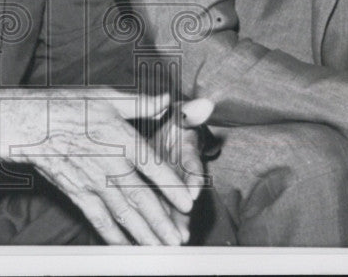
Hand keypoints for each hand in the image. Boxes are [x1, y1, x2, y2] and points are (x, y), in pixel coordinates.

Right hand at [0, 87, 194, 244]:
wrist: (28, 124)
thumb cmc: (67, 106)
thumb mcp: (106, 96)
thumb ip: (140, 103)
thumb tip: (165, 100)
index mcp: (119, 138)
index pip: (151, 166)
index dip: (171, 186)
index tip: (188, 202)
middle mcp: (107, 164)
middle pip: (138, 197)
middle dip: (160, 221)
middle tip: (178, 240)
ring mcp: (91, 182)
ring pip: (121, 213)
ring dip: (142, 233)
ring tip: (159, 250)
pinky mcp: (77, 193)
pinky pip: (97, 218)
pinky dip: (112, 236)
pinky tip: (126, 248)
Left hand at [151, 97, 215, 241]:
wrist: (158, 125)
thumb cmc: (170, 118)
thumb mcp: (178, 112)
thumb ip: (190, 111)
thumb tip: (205, 104)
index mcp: (185, 151)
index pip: (192, 165)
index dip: (193, 178)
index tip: (193, 191)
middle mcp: (179, 172)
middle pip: (181, 196)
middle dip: (181, 215)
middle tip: (181, 234)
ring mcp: (166, 183)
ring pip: (168, 207)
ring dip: (168, 225)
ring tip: (165, 244)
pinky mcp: (152, 189)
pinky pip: (151, 207)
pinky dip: (148, 222)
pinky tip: (142, 239)